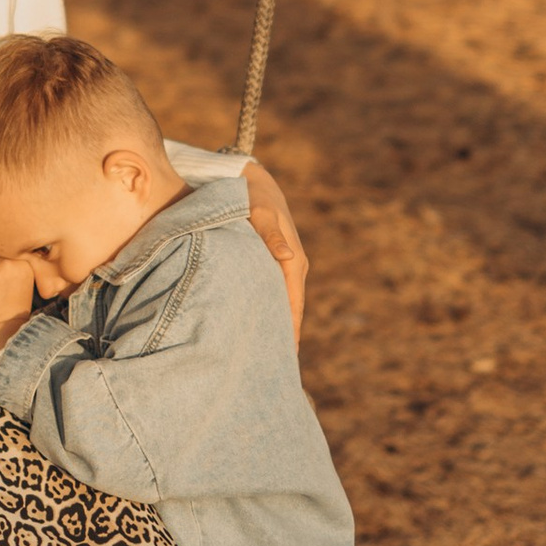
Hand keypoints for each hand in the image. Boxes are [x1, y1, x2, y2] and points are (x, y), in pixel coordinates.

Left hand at [242, 158, 308, 341]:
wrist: (252, 179)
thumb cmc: (252, 196)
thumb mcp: (259, 212)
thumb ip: (269, 234)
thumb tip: (286, 257)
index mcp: (293, 260)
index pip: (293, 305)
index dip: (290, 332)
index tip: (284, 358)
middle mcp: (293, 265)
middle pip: (291, 309)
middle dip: (284, 335)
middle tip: (272, 366)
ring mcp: (285, 264)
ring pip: (283, 301)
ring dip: (277, 323)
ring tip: (266, 352)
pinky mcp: (275, 261)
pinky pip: (276, 291)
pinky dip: (271, 307)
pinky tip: (259, 322)